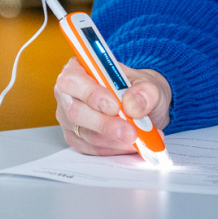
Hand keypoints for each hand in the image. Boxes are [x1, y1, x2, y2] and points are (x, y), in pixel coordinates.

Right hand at [54, 58, 170, 155]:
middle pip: (75, 112)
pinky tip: (129, 145)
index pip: (73, 80)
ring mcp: (70, 119)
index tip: (114, 106)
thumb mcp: (149, 83)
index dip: (91, 94)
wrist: (142, 108)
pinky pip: (92, 149)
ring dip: (114, 139)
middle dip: (105, 124)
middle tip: (130, 132)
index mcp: (78, 69)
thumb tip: (133, 104)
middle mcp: (69, 94)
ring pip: (86, 134)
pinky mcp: (78, 140)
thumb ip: (145, 90)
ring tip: (138, 138)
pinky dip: (114, 149)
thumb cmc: (138, 89)